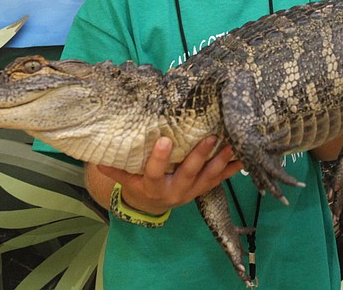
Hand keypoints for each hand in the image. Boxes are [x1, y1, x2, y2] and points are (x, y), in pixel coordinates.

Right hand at [87, 136, 242, 215]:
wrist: (156, 204)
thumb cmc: (140, 185)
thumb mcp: (127, 179)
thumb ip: (115, 168)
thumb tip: (96, 155)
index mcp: (154, 187)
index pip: (155, 173)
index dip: (159, 159)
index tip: (163, 140)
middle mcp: (176, 190)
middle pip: (189, 173)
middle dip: (199, 156)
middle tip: (209, 138)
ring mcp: (194, 190)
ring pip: (210, 176)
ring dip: (222, 160)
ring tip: (233, 143)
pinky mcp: (206, 187)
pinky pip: (222, 178)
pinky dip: (234, 167)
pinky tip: (245, 155)